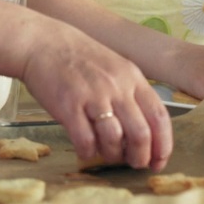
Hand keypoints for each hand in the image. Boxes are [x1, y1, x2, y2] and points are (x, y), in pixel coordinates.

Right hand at [19, 32, 172, 171]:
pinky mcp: (68, 105)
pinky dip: (88, 151)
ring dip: (113, 155)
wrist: (40, 41)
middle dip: (140, 157)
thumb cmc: (76, 56)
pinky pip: (85, 140)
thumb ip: (129, 93)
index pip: (159, 117)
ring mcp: (92, 96)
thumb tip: (142, 131)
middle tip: (133, 162)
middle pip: (141, 133)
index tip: (158, 160)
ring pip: (115, 139)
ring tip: (107, 154)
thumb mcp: (113, 66)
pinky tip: (85, 149)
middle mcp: (116, 86)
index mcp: (131, 76)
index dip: (163, 145)